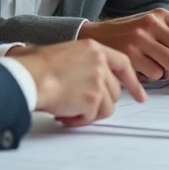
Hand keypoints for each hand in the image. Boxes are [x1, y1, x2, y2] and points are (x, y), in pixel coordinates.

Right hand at [12, 40, 146, 126]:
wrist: (29, 77)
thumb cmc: (36, 66)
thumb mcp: (65, 53)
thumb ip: (83, 65)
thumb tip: (86, 81)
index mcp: (94, 49)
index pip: (123, 64)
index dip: (132, 82)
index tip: (140, 96)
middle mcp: (100, 64)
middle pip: (114, 91)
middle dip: (100, 102)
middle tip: (80, 106)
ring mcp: (98, 82)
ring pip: (107, 107)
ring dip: (88, 113)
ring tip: (68, 109)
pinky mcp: (93, 100)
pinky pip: (92, 117)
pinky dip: (79, 120)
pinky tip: (64, 114)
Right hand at [79, 9, 168, 92]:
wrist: (92, 36)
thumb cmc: (127, 37)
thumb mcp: (152, 30)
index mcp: (163, 16)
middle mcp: (154, 23)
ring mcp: (141, 37)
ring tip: (155, 69)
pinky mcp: (130, 52)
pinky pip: (155, 73)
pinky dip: (153, 77)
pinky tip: (141, 70)